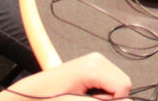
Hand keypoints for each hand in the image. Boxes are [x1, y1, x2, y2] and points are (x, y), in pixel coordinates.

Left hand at [1, 52, 129, 99]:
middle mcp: (97, 60)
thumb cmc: (50, 98)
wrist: (33, 94)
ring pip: (119, 83)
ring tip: (85, 96)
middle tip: (87, 99)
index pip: (124, 86)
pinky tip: (87, 92)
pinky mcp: (94, 65)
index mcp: (93, 67)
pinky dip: (103, 91)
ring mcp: (96, 61)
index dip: (111, 100)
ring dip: (106, 95)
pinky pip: (111, 82)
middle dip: (110, 97)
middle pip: (124, 83)